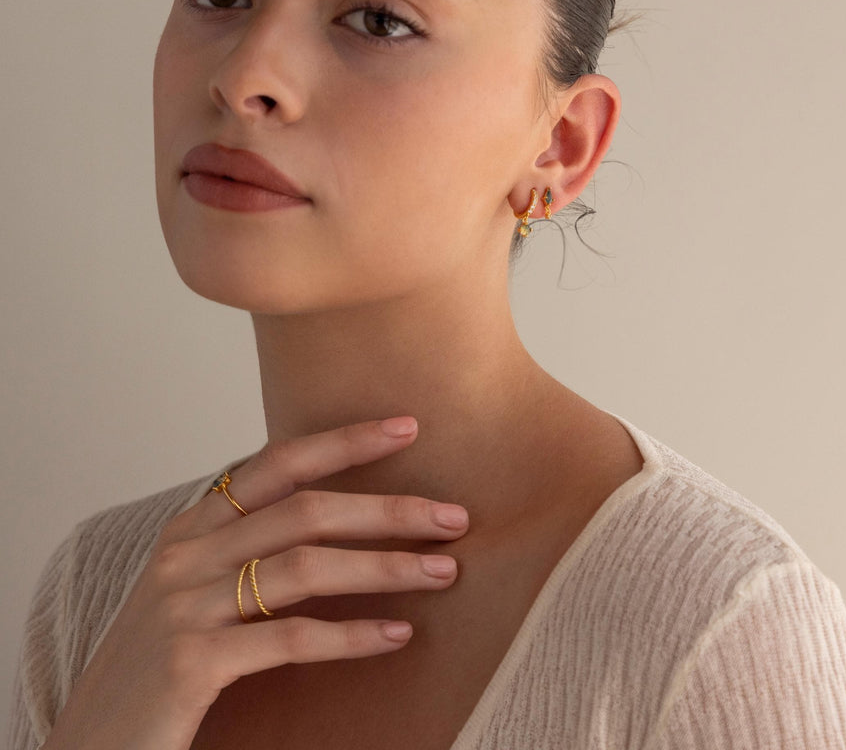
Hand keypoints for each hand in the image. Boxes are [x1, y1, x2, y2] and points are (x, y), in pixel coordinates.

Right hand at [42, 417, 467, 749]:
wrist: (90, 747)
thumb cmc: (159, 662)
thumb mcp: (196, 589)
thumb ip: (248, 547)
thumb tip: (339, 519)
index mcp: (192, 527)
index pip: (279, 463)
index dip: (344, 442)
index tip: (407, 427)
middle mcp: (186, 554)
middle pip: (305, 510)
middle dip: (388, 510)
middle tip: (454, 517)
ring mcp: (184, 606)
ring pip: (305, 566)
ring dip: (385, 566)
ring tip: (444, 571)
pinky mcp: (190, 663)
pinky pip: (290, 638)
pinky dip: (350, 635)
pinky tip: (397, 635)